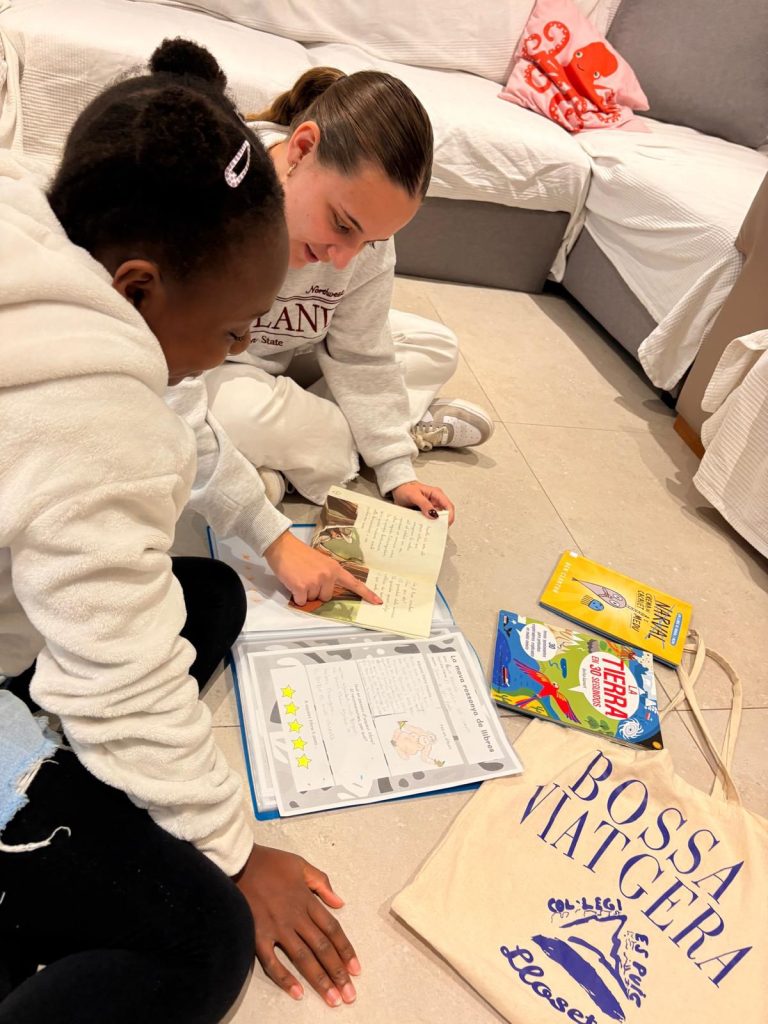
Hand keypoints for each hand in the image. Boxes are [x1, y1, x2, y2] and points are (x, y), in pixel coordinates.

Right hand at [236, 845, 359, 1005]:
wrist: (238, 862)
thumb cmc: (269, 863)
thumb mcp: (300, 864)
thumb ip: (321, 883)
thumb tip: (339, 902)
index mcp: (306, 900)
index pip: (332, 929)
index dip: (345, 950)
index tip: (356, 969)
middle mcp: (295, 916)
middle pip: (321, 948)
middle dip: (337, 972)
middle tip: (349, 994)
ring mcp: (276, 927)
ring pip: (303, 958)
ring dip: (319, 980)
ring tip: (332, 999)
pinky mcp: (257, 935)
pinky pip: (272, 962)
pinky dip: (284, 978)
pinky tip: (297, 993)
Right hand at [264, 529, 380, 606]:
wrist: (282, 546)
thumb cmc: (299, 554)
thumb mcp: (321, 561)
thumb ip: (328, 575)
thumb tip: (327, 592)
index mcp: (334, 568)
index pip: (354, 583)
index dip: (366, 594)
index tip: (378, 601)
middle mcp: (327, 575)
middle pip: (327, 597)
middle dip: (317, 592)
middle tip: (307, 578)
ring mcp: (315, 581)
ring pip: (313, 599)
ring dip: (306, 593)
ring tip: (299, 578)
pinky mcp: (301, 587)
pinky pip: (302, 601)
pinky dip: (296, 596)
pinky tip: (293, 583)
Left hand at [391, 480, 454, 524]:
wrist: (398, 489)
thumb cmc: (405, 488)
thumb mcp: (413, 495)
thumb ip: (424, 504)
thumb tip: (433, 514)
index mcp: (436, 494)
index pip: (449, 506)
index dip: (449, 516)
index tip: (444, 525)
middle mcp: (436, 501)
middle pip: (445, 514)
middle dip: (442, 523)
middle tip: (435, 530)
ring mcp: (431, 507)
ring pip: (437, 519)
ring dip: (434, 525)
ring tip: (428, 530)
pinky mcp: (425, 512)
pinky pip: (429, 520)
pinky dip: (427, 525)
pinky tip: (423, 527)